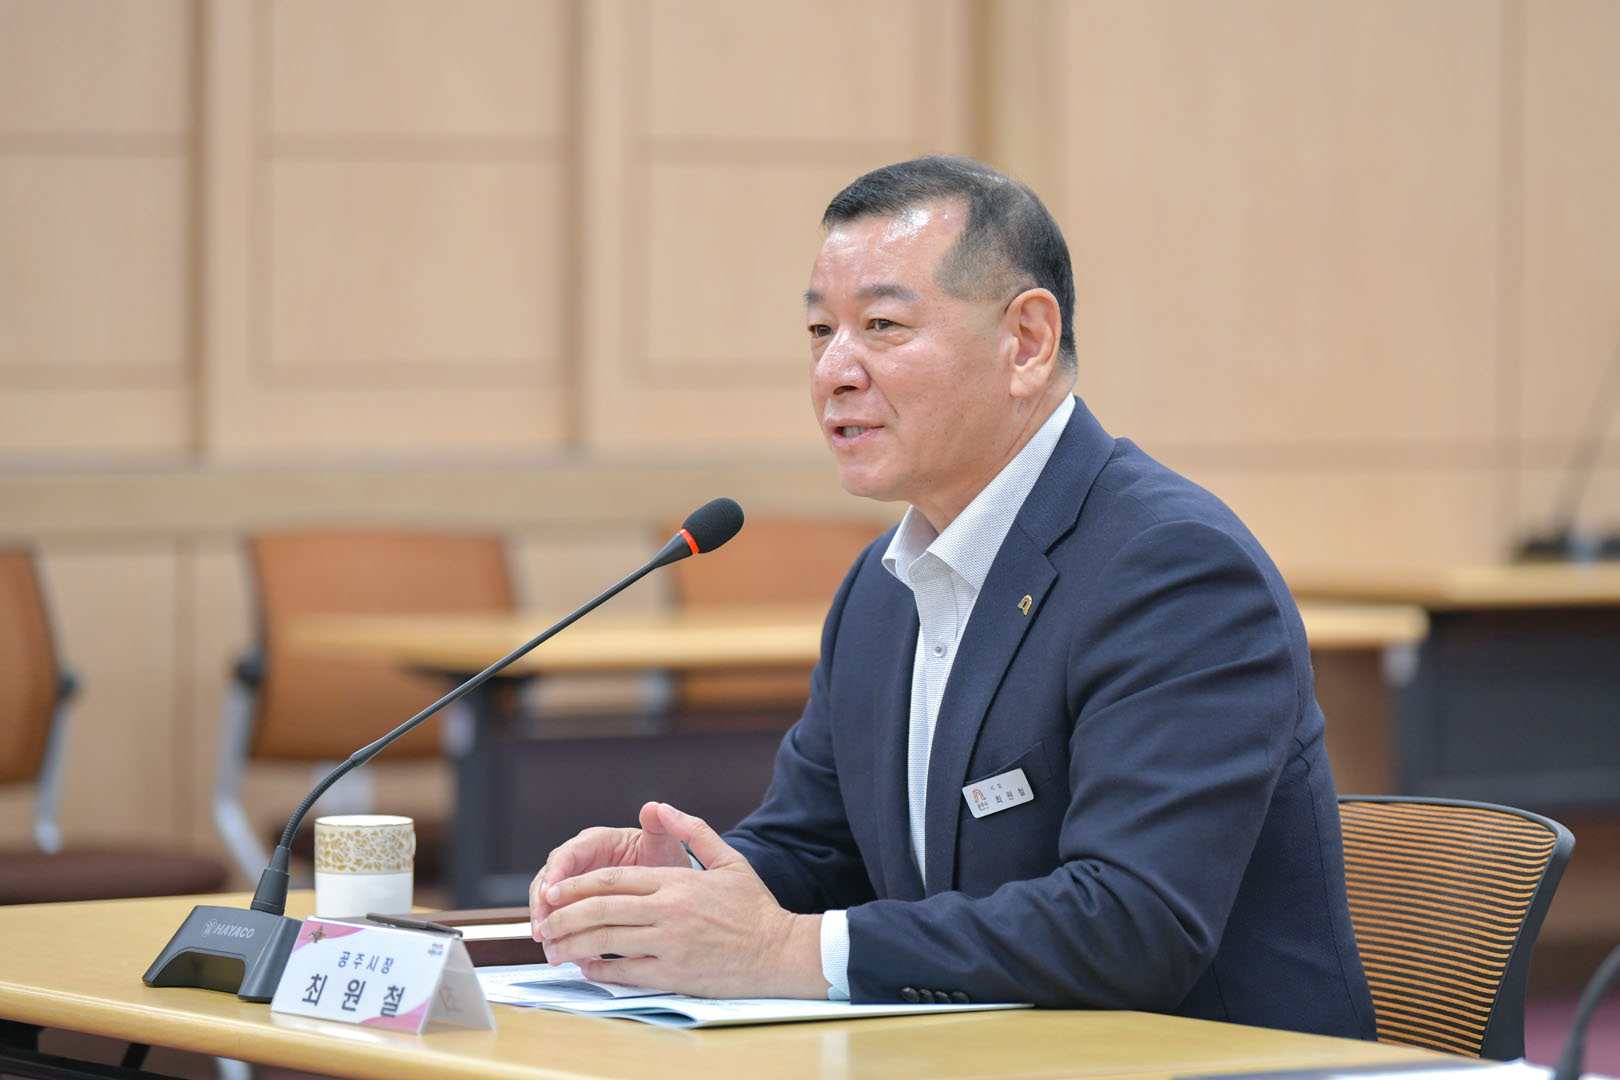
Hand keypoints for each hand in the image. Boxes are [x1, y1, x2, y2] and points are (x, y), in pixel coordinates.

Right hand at [528, 801, 688, 937]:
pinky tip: (573, 957)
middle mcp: (581, 862)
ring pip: (550, 905)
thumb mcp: (662, 845)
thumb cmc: (663, 858)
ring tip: (554, 951)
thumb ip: (657, 827)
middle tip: (542, 929)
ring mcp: (577, 885)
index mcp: (596, 842)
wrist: (670, 884)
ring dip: (549, 927)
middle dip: (542, 906)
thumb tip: (653, 808)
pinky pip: (564, 922)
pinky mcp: (580, 906)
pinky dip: (565, 939)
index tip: (549, 894)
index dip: (555, 874)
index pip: (567, 854)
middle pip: (549, 881)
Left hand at [534, 802, 827, 998]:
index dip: (576, 886)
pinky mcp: (673, 975)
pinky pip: (626, 973)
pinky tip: (586, 968)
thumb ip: (692, 830)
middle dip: (565, 917)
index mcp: (675, 883)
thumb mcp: (729, 859)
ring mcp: (669, 945)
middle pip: (601, 911)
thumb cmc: (754, 907)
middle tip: (543, 922)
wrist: (780, 951)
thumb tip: (659, 806)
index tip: (553, 892)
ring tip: (553, 948)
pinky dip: (600, 970)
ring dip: (573, 946)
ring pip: (607, 942)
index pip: (613, 881)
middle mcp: (668, 912)